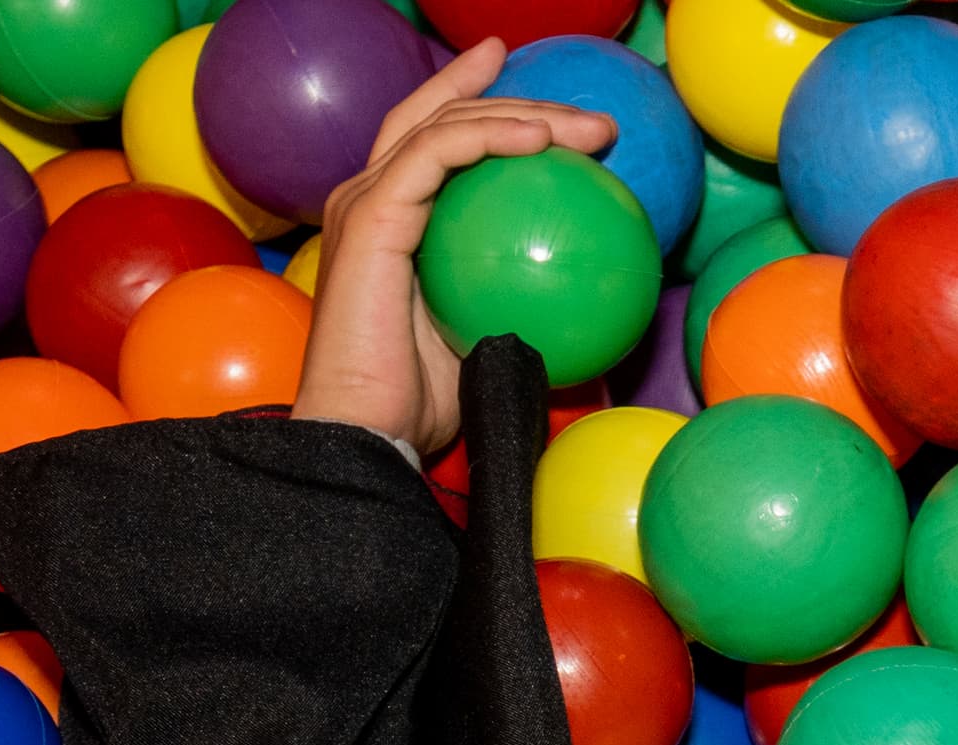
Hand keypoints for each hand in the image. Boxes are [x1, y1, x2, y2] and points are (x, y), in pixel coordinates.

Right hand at [294, 40, 615, 455]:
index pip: (439, 142)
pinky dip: (488, 137)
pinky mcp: (370, 215)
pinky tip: (541, 140)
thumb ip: (518, 299)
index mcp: (393, 219)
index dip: (487, 106)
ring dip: (522, 114)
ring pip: (443, 125)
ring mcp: (366, 201)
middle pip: (442, 118)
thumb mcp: (489, 339)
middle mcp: (371, 197)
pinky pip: (434, 154)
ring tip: (588, 126)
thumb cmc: (424, 404)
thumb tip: (589, 294)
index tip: (556, 109)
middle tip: (591, 117)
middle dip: (516, 98)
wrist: (370, 431)